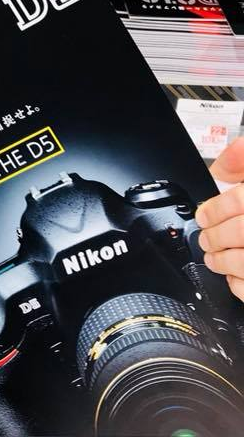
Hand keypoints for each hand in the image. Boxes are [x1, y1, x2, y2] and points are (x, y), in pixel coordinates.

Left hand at [196, 137, 243, 301]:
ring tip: (214, 258)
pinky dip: (240, 284)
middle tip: (206, 238)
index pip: (241, 199)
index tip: (203, 215)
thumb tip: (227, 159)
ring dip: (223, 262)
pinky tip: (235, 276)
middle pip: (242, 231)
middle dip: (216, 237)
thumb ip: (242, 163)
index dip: (216, 209)